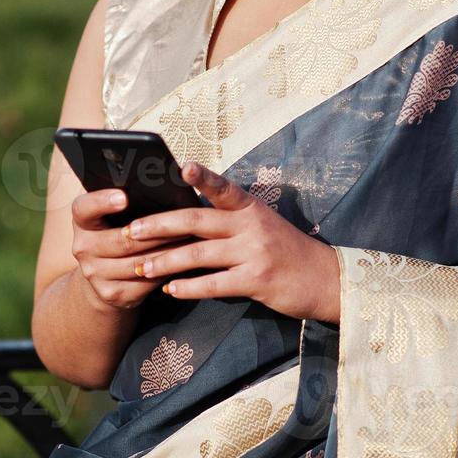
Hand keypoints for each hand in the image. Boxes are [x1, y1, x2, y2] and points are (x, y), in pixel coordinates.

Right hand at [69, 187, 192, 311]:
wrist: (102, 275)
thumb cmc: (117, 231)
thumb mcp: (113, 215)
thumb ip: (126, 200)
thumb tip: (165, 179)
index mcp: (82, 221)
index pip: (83, 208)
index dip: (102, 202)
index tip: (124, 196)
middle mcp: (82, 247)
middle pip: (121, 240)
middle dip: (156, 231)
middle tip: (183, 220)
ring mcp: (95, 274)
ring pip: (138, 263)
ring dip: (168, 251)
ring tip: (191, 240)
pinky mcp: (112, 294)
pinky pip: (146, 282)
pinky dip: (167, 271)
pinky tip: (184, 262)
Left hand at [121, 161, 340, 322]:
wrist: (326, 279)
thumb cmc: (286, 250)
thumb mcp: (262, 224)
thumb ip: (229, 218)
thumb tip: (184, 218)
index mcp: (250, 207)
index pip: (223, 186)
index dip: (203, 176)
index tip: (182, 167)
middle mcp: (251, 225)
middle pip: (196, 221)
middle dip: (159, 225)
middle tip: (131, 231)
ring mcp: (254, 252)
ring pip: (199, 254)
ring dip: (165, 261)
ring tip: (141, 267)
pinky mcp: (256, 280)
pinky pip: (214, 284)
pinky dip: (189, 287)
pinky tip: (170, 289)